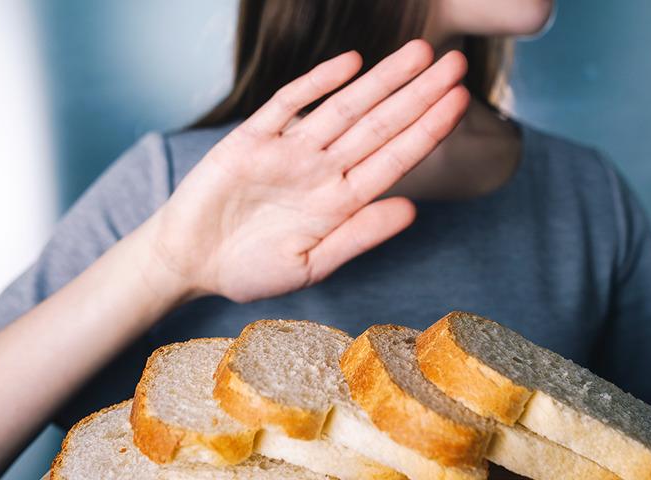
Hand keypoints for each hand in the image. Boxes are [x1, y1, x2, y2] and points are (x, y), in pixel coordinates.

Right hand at [151, 39, 467, 302]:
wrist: (189, 261)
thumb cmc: (248, 270)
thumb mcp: (309, 265)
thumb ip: (358, 237)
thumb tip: (412, 210)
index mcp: (340, 202)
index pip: (394, 159)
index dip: (428, 130)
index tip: (461, 104)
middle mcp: (322, 170)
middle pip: (379, 125)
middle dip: (419, 94)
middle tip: (457, 63)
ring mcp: (289, 151)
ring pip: (343, 107)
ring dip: (381, 80)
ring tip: (420, 52)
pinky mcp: (251, 138)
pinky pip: (288, 103)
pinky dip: (318, 82)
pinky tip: (351, 62)